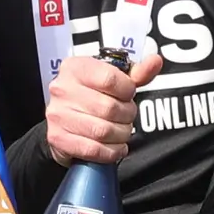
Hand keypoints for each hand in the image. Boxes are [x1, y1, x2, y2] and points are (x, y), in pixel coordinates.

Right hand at [41, 48, 160, 164]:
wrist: (61, 120)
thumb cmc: (89, 96)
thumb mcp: (111, 79)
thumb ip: (135, 73)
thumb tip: (155, 62)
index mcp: (75, 68)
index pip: (109, 78)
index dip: (127, 90)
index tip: (127, 95)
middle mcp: (63, 89)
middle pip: (109, 108)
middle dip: (127, 115)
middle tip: (126, 116)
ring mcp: (58, 115)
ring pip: (103, 131)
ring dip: (120, 135)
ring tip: (121, 131)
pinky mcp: (58, 138)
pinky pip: (93, 150)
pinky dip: (111, 152)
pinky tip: (115, 147)